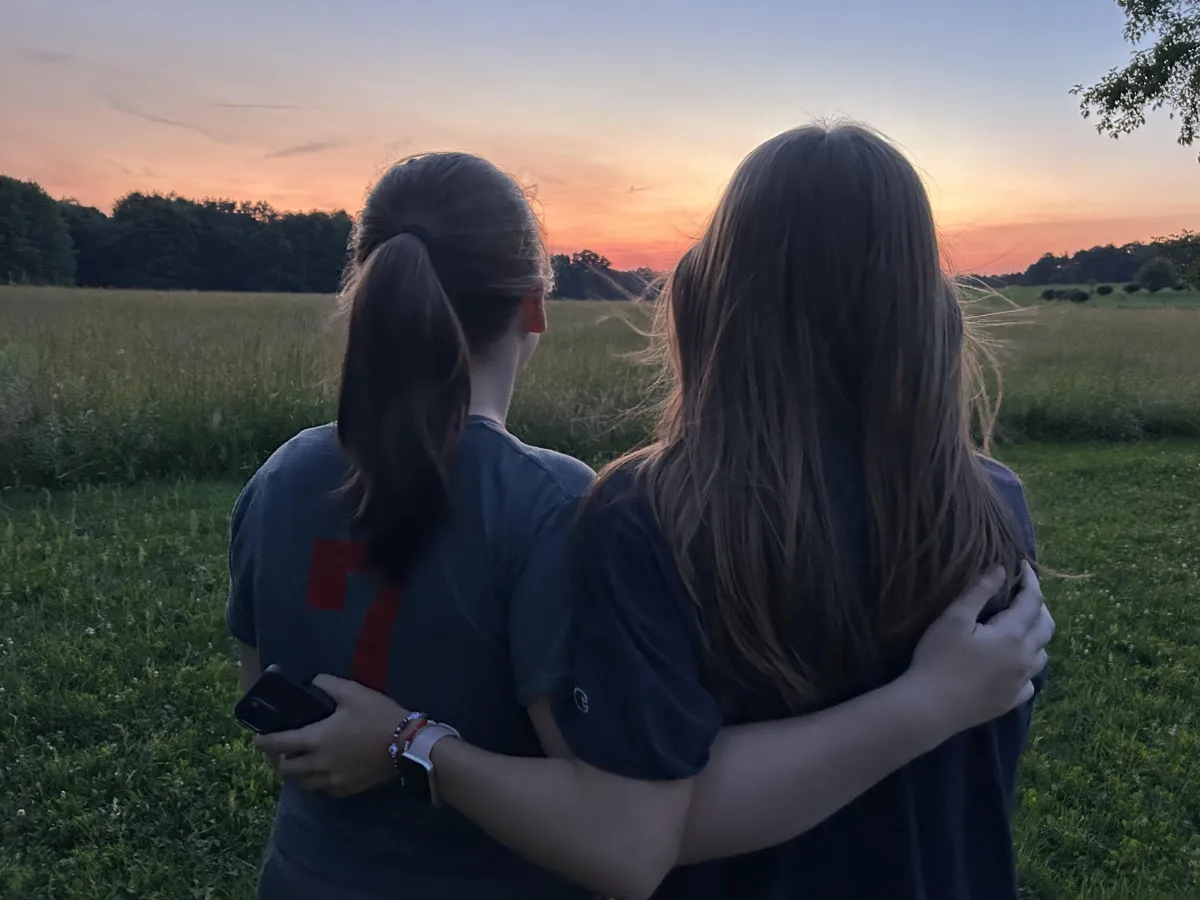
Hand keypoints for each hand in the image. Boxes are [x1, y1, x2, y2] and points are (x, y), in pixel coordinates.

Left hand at [253, 675, 410, 797]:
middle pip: (286, 770)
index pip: (278, 744)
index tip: (256, 739)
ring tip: (302, 762)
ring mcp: (331, 781)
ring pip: (302, 784)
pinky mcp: (346, 790)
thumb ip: (327, 684)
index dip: (263, 742)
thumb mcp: (352, 692)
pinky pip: (322, 790)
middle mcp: (317, 765)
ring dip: (297, 774)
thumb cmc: (377, 715)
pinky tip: (324, 772)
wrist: (407, 744)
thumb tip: (312, 681)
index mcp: (315, 739)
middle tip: (283, 750)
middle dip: (279, 760)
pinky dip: (316, 782)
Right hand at [904, 561, 1053, 736]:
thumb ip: (978, 592)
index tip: (1024, 567)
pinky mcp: (1011, 701)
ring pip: (1042, 654)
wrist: (930, 706)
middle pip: (1046, 627)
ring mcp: (1020, 682)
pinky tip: (1013, 665)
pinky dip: (1027, 666)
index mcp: (1012, 635)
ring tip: (1021, 627)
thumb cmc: (938, 658)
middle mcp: (1024, 658)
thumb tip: (1000, 570)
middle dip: (1039, 606)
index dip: (1031, 581)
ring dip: (1036, 636)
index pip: (1032, 601)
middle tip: (1024, 594)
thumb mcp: (953, 619)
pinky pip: (1030, 680)